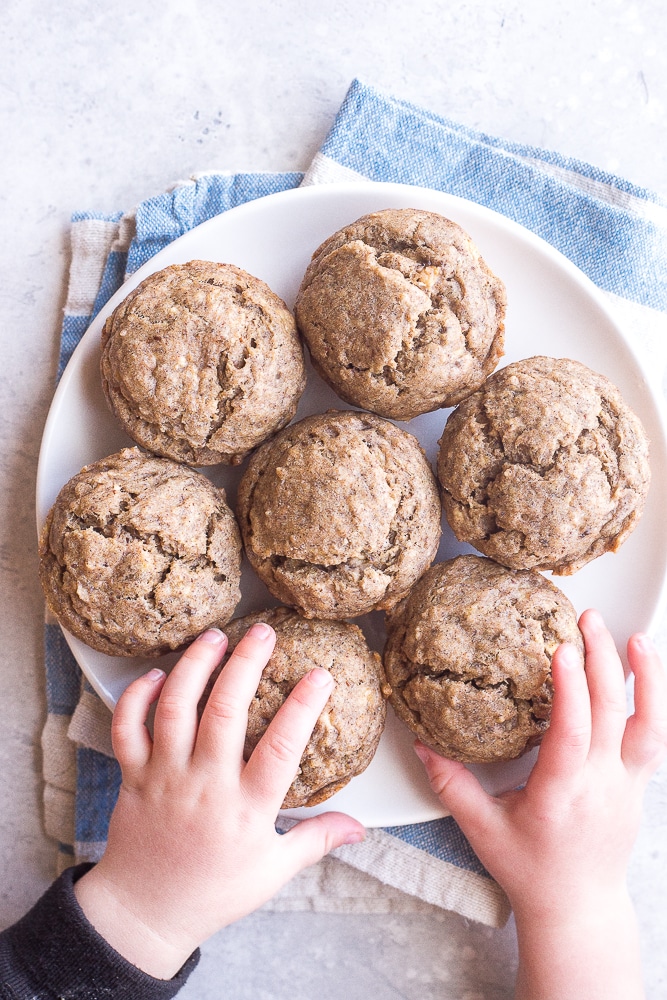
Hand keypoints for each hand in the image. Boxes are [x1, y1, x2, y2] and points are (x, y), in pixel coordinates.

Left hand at [74, 624, 364, 979]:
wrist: (145, 913)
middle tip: (263, 631)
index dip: (303, 706)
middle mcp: (206, 785)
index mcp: (246, 809)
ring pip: (176, 708)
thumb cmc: (214, 892)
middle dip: (246, 663)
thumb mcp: (273, 871)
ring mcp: (166, 777)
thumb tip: (361, 828)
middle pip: (225, 711)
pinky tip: (157, 674)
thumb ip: (317, 841)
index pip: (282, 747)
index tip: (320, 674)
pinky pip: (127, 728)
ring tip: (215, 636)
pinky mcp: (134, 776)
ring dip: (195, 666)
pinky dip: (137, 697)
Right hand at [415, 609, 666, 999]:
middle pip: (609, 714)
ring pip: (645, 724)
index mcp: (560, 796)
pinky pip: (653, 736)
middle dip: (599, 660)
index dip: (571, 689)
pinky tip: (644, 671)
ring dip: (642, 678)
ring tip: (632, 637)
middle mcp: (600, 787)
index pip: (572, 735)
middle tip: (586, 619)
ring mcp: (625, 785)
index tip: (562, 648)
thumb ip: (451, 785)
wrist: (579, 908)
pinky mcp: (637, 785)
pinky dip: (652, 700)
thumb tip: (422, 743)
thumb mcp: (481, 829)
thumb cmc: (531, 872)